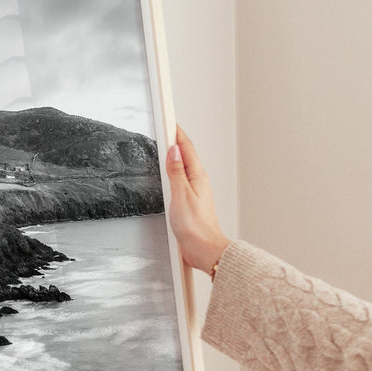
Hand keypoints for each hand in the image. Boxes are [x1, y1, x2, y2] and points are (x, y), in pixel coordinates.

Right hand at [166, 126, 231, 273]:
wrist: (204, 249)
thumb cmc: (196, 227)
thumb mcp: (180, 195)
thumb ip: (176, 172)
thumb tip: (173, 151)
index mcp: (197, 177)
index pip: (186, 148)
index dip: (177, 134)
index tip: (170, 121)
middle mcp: (198, 182)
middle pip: (186, 156)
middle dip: (176, 141)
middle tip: (167, 128)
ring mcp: (195, 192)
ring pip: (184, 168)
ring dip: (176, 157)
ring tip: (167, 146)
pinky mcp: (191, 203)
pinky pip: (181, 181)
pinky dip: (175, 173)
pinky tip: (170, 176)